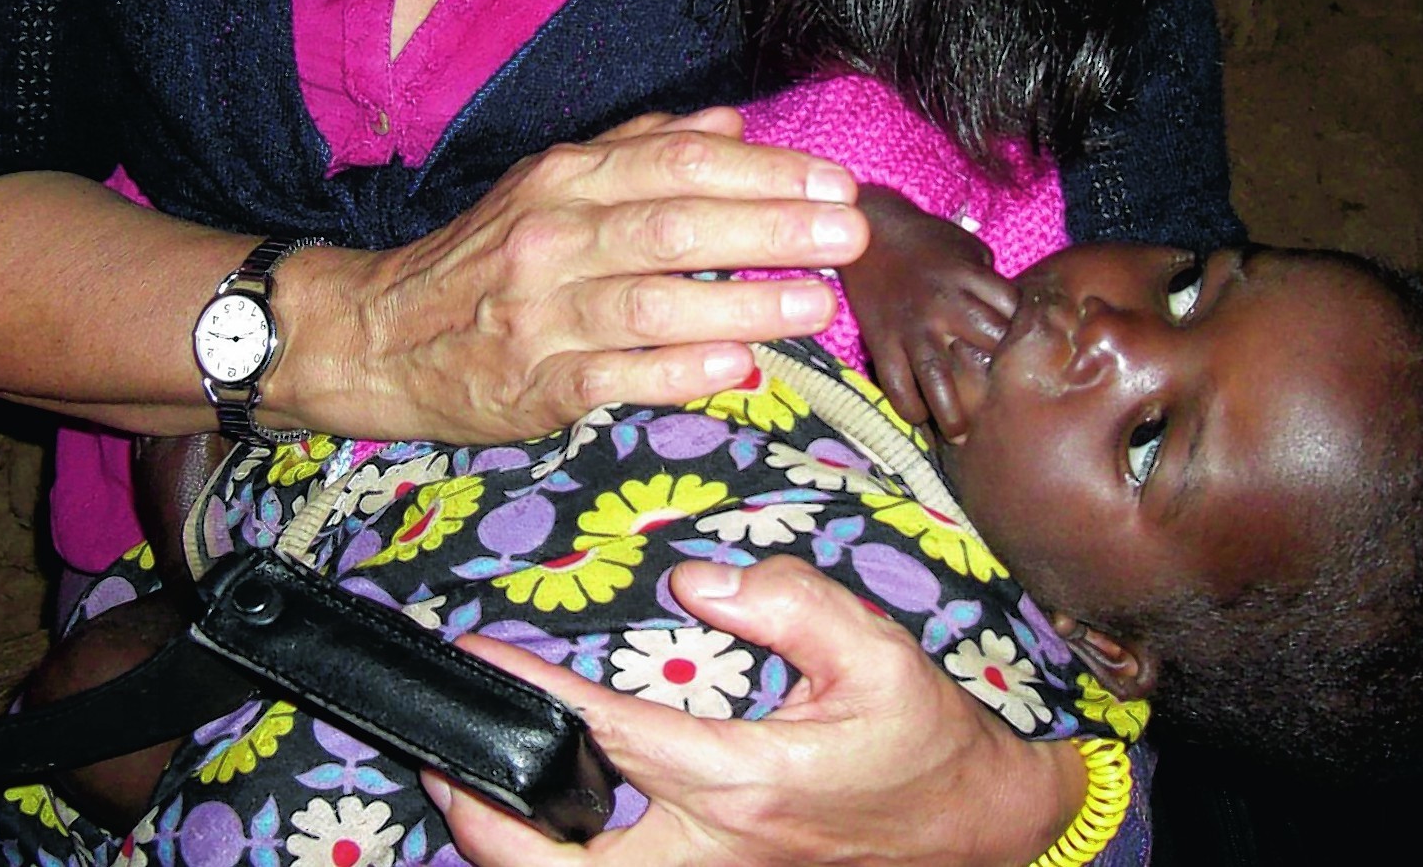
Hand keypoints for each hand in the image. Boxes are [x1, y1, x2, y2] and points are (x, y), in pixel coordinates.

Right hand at [273, 109, 868, 445]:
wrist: (372, 334)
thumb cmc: (483, 259)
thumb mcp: (552, 184)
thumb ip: (641, 152)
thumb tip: (732, 124)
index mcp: (566, 180)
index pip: (679, 163)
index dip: (764, 171)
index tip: (835, 182)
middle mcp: (553, 238)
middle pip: (676, 225)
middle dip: (773, 228)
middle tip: (850, 235)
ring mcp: (541, 315)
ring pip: (653, 302)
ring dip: (742, 303)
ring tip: (816, 303)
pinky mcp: (533, 387)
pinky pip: (616, 378)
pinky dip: (679, 371)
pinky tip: (738, 367)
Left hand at [431, 556, 1082, 866]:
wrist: (980, 830)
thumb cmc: (925, 742)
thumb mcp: (875, 651)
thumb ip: (785, 601)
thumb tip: (695, 583)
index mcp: (741, 783)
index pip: (604, 736)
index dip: (529, 692)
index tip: (477, 651)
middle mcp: (710, 854)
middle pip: (554, 860)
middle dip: (479, 810)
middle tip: (442, 754)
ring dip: (508, 849)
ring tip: (470, 790)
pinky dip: (563, 865)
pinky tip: (544, 826)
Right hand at [842, 185, 1018, 439]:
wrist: (868, 230)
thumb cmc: (927, 240)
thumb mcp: (968, 249)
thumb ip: (990, 284)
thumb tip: (1013, 322)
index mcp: (970, 278)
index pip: (1014, 316)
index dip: (1026, 340)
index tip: (1030, 360)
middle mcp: (945, 305)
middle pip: (987, 350)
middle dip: (999, 376)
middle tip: (1005, 403)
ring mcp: (911, 326)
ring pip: (938, 380)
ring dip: (952, 414)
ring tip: (962, 437)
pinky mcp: (881, 341)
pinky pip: (896, 385)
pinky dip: (908, 407)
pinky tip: (919, 417)